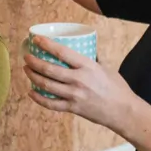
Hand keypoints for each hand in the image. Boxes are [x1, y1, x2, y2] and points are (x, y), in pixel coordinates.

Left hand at [23, 37, 140, 134]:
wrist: (123, 111)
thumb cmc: (117, 88)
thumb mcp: (105, 68)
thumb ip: (91, 60)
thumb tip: (82, 49)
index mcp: (87, 66)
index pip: (62, 52)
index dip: (46, 45)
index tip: (36, 39)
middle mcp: (79, 80)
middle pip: (49, 69)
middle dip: (34, 62)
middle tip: (26, 56)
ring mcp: (74, 95)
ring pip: (46, 85)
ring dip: (33, 76)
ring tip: (27, 70)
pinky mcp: (73, 108)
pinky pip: (51, 104)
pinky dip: (38, 98)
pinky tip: (31, 92)